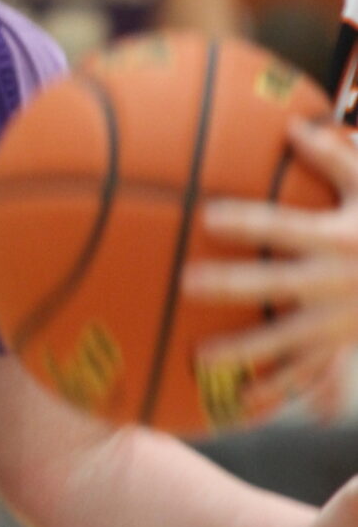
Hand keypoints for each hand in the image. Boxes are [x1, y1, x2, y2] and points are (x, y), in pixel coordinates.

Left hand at [183, 119, 357, 417]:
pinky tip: (240, 401)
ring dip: (242, 350)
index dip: (247, 222)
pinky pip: (306, 372)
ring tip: (199, 357)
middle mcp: (336, 282)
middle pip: (274, 285)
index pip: (284, 228)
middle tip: (186, 284)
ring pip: (284, 340)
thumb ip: (334, 155)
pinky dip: (276, 388)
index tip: (207, 217)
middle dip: (230, 286)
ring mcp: (338, 320)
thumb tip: (291, 125)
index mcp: (339, 239)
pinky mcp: (341, 346)